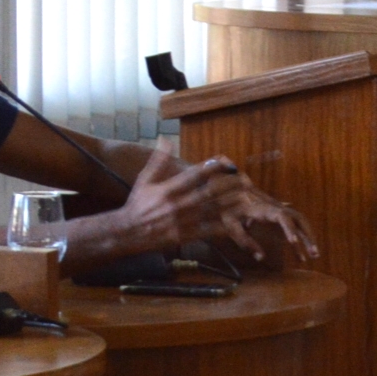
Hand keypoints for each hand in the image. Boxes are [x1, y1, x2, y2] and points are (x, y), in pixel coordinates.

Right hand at [116, 148, 254, 252]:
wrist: (128, 232)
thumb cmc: (138, 204)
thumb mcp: (144, 179)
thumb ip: (158, 160)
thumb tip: (166, 139)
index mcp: (169, 189)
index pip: (195, 175)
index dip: (213, 167)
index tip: (227, 161)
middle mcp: (178, 204)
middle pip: (209, 193)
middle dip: (229, 185)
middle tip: (246, 179)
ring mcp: (183, 221)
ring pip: (212, 211)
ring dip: (231, 204)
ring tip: (247, 197)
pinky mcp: (186, 236)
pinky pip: (208, 230)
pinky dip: (224, 226)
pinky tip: (238, 221)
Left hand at [217, 175, 319, 264]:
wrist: (229, 193)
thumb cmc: (229, 209)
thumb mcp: (231, 225)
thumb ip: (244, 241)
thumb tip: (260, 258)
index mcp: (265, 209)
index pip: (282, 216)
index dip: (289, 228)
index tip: (294, 242)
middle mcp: (277, 209)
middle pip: (299, 219)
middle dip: (308, 235)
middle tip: (314, 252)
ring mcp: (279, 214)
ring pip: (300, 224)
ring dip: (308, 239)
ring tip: (315, 256)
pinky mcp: (278, 221)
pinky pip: (293, 230)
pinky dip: (299, 243)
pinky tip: (301, 258)